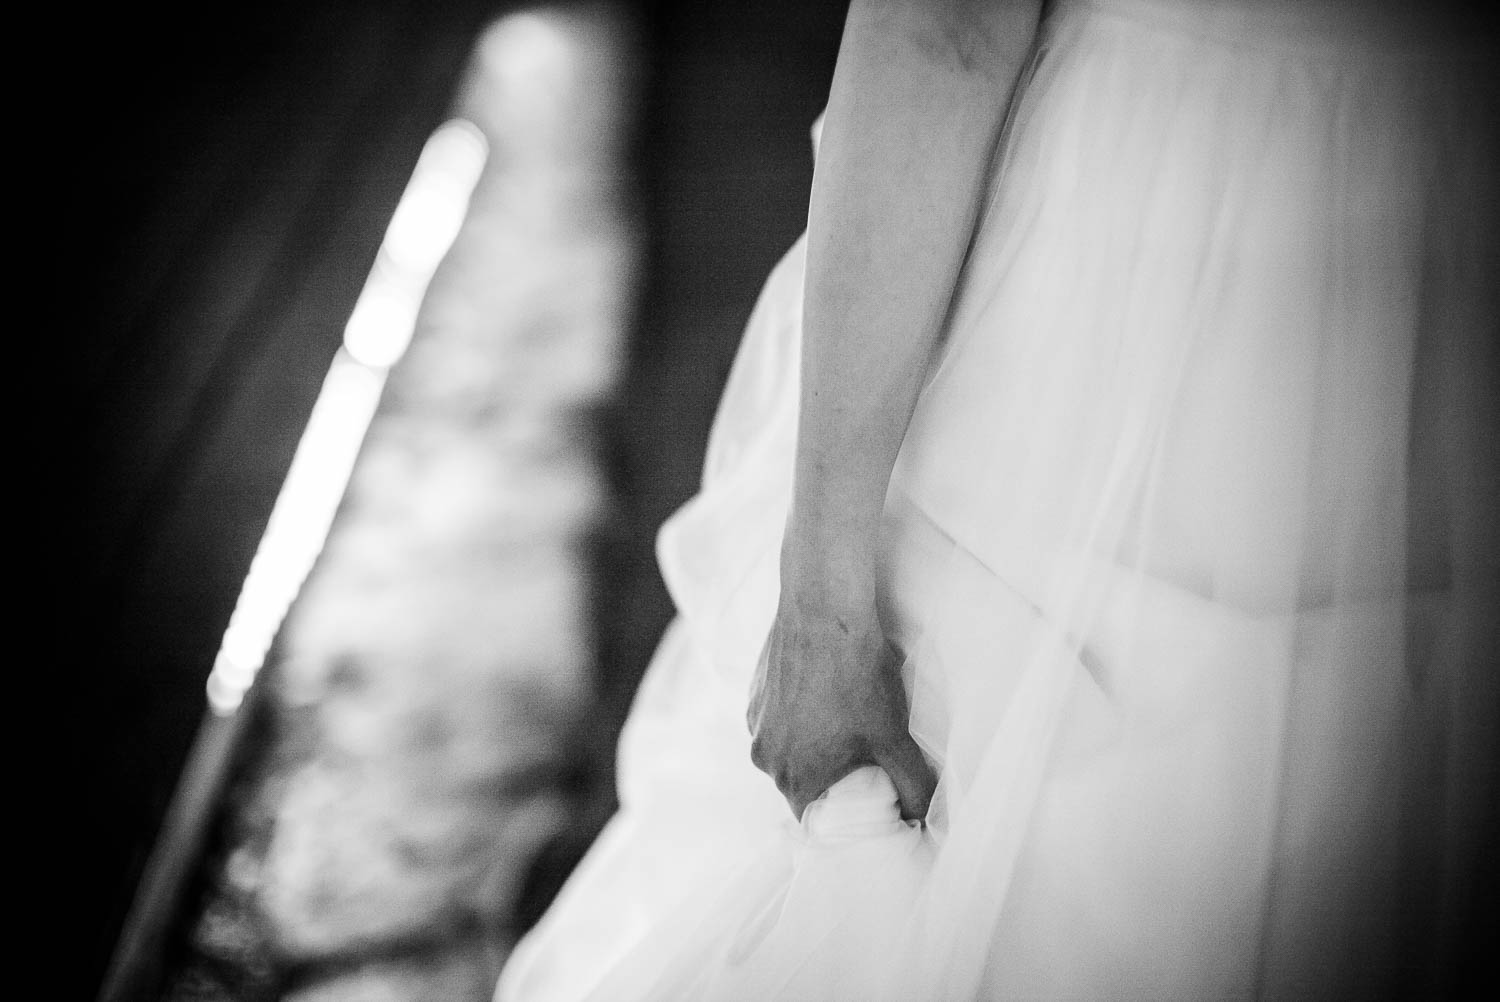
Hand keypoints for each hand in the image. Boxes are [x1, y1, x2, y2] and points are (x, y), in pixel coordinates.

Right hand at [747, 591, 936, 821]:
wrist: (823, 609)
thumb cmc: (857, 674)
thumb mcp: (893, 736)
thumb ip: (912, 784)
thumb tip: (923, 817)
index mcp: (794, 776)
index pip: (815, 819)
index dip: (841, 815)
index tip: (863, 802)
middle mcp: (764, 755)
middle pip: (798, 784)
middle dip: (827, 778)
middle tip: (861, 760)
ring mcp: (755, 721)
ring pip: (785, 749)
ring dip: (809, 744)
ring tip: (843, 721)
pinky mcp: (755, 691)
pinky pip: (775, 718)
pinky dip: (796, 715)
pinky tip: (824, 694)